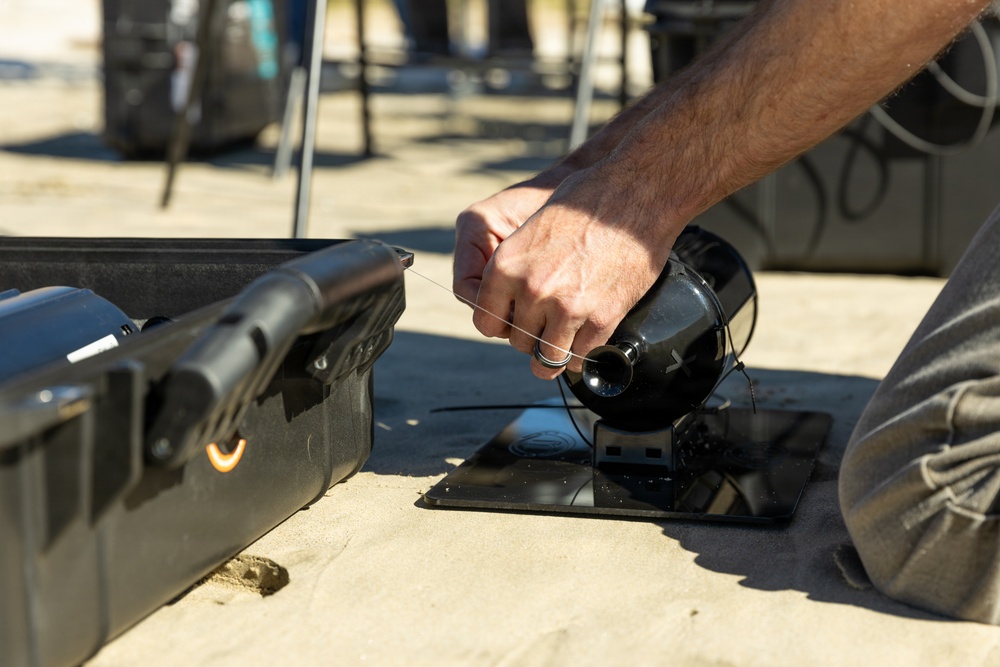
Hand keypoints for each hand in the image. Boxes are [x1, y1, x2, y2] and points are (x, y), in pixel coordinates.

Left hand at [472, 167, 675, 379]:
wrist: (637, 193)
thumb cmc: (587, 200)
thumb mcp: (533, 226)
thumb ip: (517, 266)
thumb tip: (514, 296)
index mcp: (507, 266)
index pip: (486, 321)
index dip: (501, 326)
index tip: (513, 324)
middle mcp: (532, 290)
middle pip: (518, 341)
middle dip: (532, 337)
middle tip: (546, 328)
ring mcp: (567, 308)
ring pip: (548, 357)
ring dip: (556, 354)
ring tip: (563, 347)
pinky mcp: (601, 318)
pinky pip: (584, 355)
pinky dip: (585, 353)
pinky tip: (588, 341)